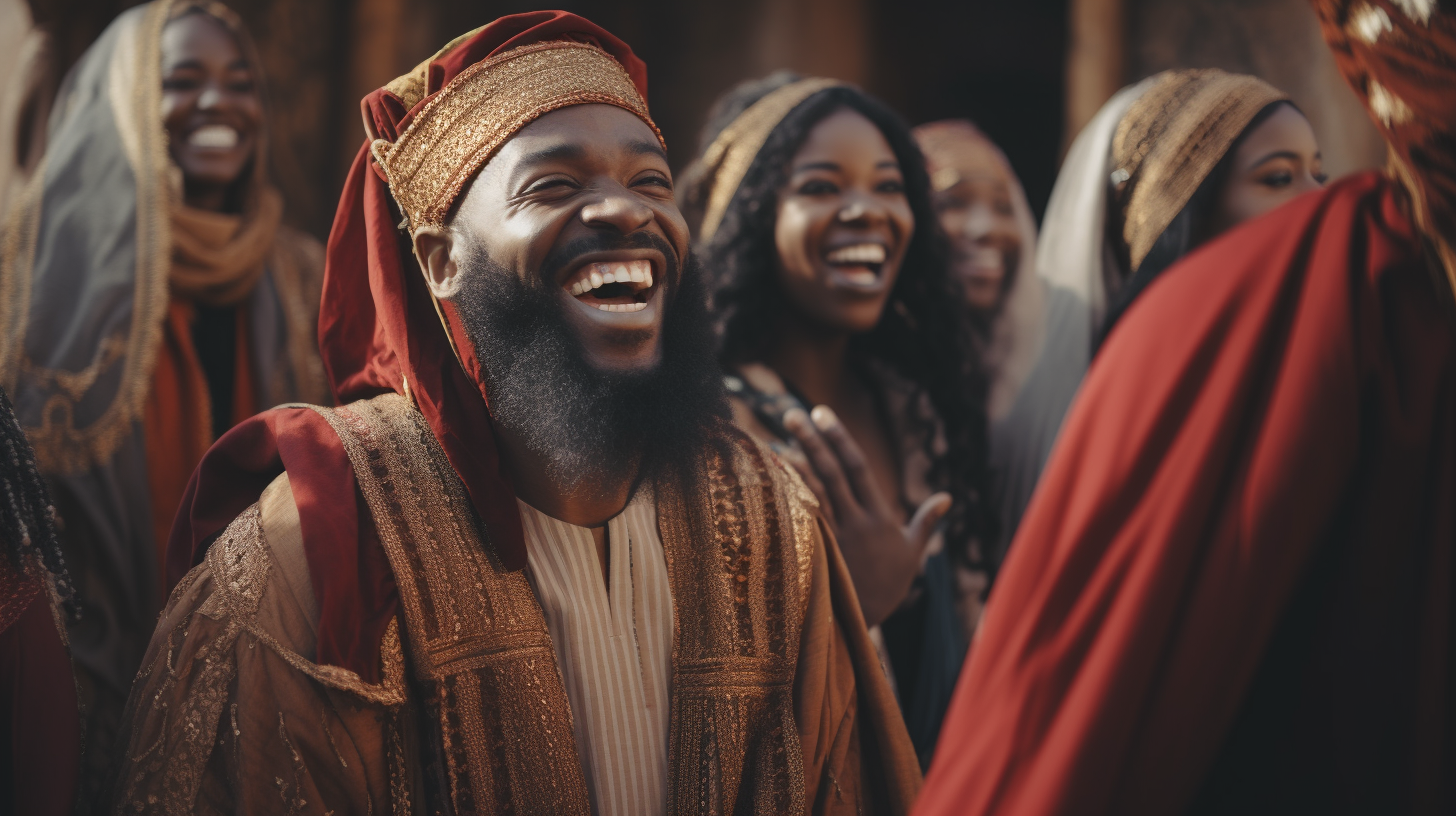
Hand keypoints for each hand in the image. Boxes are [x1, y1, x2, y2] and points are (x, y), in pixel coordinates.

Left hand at [780, 405, 950, 626]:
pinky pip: (798, 519)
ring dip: (792, 465)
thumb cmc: (888, 588)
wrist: (865, 625)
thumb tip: (948, 498)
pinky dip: (785, 498)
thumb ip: (927, 522)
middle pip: (831, 472)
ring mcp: (833, 538)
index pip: (857, 467)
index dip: (839, 438)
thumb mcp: (912, 553)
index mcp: (877, 517)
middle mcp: (854, 522)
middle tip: (792, 413)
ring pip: (811, 493)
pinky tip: (769, 481)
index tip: (822, 412)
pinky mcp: (816, 553)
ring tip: (774, 440)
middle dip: (811, 440)